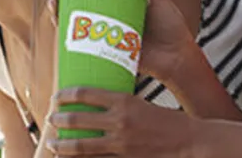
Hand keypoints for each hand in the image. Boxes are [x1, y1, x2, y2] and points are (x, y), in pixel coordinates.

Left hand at [45, 87, 192, 156]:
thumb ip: (118, 103)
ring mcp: (121, 145)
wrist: (190, 143)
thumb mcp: (140, 103)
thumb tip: (95, 100)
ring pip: (82, 147)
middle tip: (51, 119)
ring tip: (53, 144)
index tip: (56, 97)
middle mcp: (120, 122)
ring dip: (63, 145)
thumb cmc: (166, 121)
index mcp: (124, 101)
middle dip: (59, 120)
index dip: (66, 95)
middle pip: (77, 120)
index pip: (85, 93)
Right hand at [61, 0, 196, 82]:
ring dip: (61, 11)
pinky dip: (66, 34)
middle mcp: (111, 17)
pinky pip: (80, 43)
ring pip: (77, 21)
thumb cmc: (170, 26)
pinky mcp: (103, 51)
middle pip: (82, 3)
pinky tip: (60, 24)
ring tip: (57, 7)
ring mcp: (106, 34)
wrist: (177, 58)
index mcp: (123, 1)